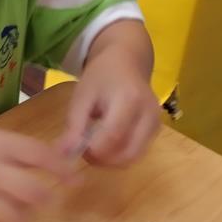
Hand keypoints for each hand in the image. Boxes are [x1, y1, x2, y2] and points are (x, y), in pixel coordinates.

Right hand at [0, 123, 75, 221]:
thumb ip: (7, 147)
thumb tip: (43, 159)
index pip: (40, 156)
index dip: (62, 169)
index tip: (74, 179)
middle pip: (34, 192)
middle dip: (46, 198)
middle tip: (46, 199)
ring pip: (16, 217)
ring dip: (24, 217)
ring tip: (19, 212)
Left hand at [60, 22, 160, 166]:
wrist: (126, 60)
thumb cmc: (101, 76)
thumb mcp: (82, 96)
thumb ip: (74, 126)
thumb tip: (64, 155)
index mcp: (129, 99)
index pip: (113, 136)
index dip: (93, 150)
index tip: (76, 148)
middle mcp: (148, 113)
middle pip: (127, 153)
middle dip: (103, 160)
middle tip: (84, 151)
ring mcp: (156, 123)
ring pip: (133, 157)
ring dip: (111, 161)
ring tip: (95, 146)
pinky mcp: (157, 129)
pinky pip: (138, 152)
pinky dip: (120, 155)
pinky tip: (107, 143)